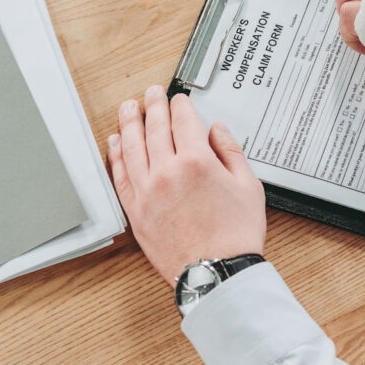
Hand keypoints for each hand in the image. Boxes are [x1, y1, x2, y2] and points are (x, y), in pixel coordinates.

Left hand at [107, 85, 265, 285]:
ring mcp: (148, 191)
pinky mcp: (136, 210)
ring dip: (129, 123)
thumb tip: (218, 131)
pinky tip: (116, 142)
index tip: (179, 99)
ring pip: (132, 147)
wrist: (216, 271)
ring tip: (128, 107)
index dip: (180, 105)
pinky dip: (116, 155)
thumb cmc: (235, 235)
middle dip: (153, 106)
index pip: (184, 121)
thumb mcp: (248, 186)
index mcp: (197, 162)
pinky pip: (120, 175)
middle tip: (151, 93)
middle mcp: (167, 172)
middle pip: (155, 128)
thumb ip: (231, 152)